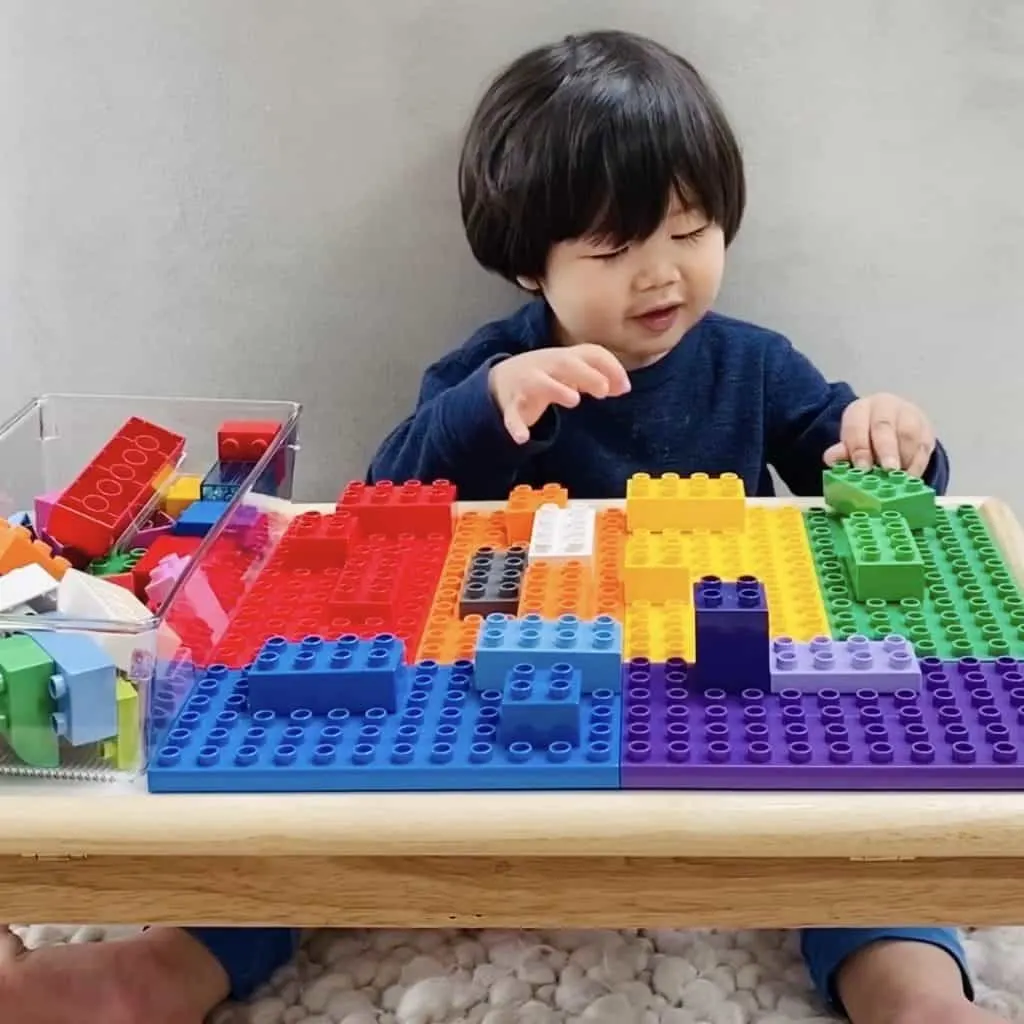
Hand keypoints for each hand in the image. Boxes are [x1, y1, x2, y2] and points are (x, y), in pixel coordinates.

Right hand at [489, 344, 630, 443]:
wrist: (500, 379)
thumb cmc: (547, 375)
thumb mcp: (573, 370)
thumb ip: (599, 375)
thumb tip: (624, 387)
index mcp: (564, 358)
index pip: (590, 353)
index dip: (609, 367)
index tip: (625, 387)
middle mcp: (545, 366)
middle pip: (565, 362)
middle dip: (586, 374)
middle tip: (604, 391)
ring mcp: (526, 384)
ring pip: (539, 383)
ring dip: (556, 389)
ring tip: (574, 400)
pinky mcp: (512, 406)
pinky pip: (512, 416)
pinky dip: (515, 426)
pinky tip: (522, 438)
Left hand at [823, 393, 935, 476]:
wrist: (892, 421)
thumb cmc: (866, 436)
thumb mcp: (851, 441)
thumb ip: (842, 451)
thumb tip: (833, 459)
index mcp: (860, 410)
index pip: (857, 427)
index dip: (859, 448)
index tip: (862, 468)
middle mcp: (885, 407)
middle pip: (885, 427)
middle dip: (886, 450)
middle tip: (888, 470)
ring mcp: (908, 415)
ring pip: (908, 435)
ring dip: (905, 459)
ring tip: (900, 479)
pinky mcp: (926, 427)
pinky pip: (924, 445)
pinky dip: (918, 463)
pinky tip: (912, 476)